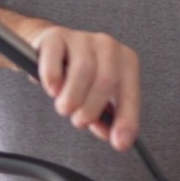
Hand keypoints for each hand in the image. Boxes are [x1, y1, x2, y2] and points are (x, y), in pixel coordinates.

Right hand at [22, 23, 140, 151]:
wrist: (49, 50)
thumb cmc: (78, 75)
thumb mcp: (96, 96)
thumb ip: (106, 118)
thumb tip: (114, 137)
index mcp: (125, 60)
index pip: (130, 93)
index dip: (126, 119)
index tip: (120, 143)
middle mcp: (108, 46)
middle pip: (106, 80)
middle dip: (91, 109)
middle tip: (79, 120)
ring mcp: (82, 38)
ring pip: (83, 70)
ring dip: (72, 97)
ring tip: (65, 107)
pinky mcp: (55, 37)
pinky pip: (55, 60)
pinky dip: (53, 79)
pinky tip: (52, 89)